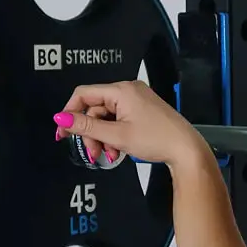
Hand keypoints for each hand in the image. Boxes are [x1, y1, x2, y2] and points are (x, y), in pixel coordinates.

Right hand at [53, 80, 207, 170]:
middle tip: (93, 153)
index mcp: (122, 90)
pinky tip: (117, 151)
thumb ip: (87, 127)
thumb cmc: (156, 140)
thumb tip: (61, 119)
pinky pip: (119, 120)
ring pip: (107, 117)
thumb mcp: (116, 136)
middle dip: (91, 133)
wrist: (186, 150)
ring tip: (108, 155)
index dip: (70, 113)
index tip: (63, 132)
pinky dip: (115, 135)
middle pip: (95, 109)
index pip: (84, 94)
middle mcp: (129, 91)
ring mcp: (137, 100)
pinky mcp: (142, 110)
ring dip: (103, 137)